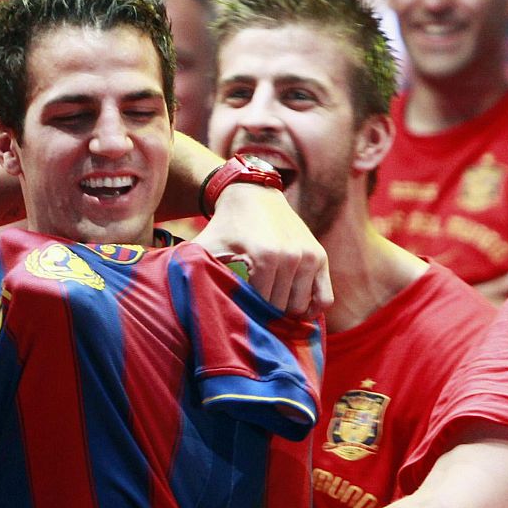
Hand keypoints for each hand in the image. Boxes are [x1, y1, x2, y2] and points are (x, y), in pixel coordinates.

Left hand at [195, 184, 330, 316]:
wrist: (253, 195)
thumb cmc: (225, 227)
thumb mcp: (205, 247)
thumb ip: (193, 272)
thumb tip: (182, 302)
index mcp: (265, 257)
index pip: (261, 307)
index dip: (247, 312)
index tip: (237, 309)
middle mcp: (292, 256)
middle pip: (281, 309)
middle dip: (266, 312)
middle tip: (251, 308)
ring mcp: (310, 256)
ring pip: (301, 307)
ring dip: (286, 311)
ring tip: (269, 304)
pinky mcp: (321, 256)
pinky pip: (324, 298)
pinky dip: (312, 308)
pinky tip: (294, 306)